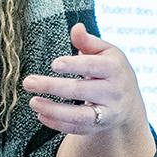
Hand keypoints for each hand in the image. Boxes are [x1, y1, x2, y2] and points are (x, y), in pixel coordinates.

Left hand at [22, 23, 145, 136]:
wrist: (128, 101)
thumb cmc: (110, 70)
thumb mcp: (105, 52)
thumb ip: (88, 41)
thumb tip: (76, 27)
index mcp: (115, 68)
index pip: (94, 66)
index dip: (74, 65)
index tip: (53, 64)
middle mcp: (114, 92)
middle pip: (81, 90)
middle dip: (52, 87)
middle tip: (28, 82)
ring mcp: (107, 112)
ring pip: (79, 115)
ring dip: (53, 110)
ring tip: (33, 101)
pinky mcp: (98, 127)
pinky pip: (77, 129)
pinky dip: (58, 124)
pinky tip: (41, 115)